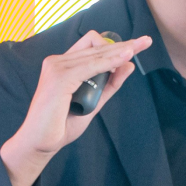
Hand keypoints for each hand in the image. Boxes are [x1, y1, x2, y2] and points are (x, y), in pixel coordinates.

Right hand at [15, 30, 151, 156]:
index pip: (92, 46)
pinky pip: (92, 65)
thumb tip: (129, 64)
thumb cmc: (61, 125)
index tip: (137, 45)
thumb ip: (110, 84)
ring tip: (138, 48)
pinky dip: (110, 61)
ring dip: (119, 52)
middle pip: (96, 44)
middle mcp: (58, 61)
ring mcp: (57, 66)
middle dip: (123, 45)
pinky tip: (126, 57)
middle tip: (145, 42)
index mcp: (63, 65)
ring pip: (96, 52)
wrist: (40, 143)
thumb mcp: (94, 102)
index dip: (116, 44)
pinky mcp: (59, 76)